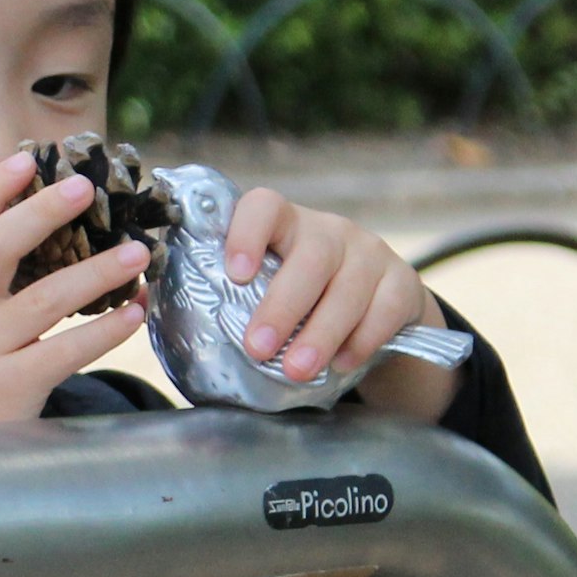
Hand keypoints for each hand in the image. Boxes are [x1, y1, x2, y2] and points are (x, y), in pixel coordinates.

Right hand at [0, 151, 153, 429]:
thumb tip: (53, 241)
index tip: (26, 159)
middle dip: (41, 212)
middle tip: (86, 187)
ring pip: (42, 298)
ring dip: (95, 272)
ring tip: (137, 254)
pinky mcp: (8, 389)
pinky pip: (65, 351)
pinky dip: (105, 330)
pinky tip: (133, 314)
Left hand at [219, 187, 461, 420]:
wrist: (376, 309)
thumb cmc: (303, 302)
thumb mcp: (270, 289)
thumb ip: (234, 299)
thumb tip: (174, 323)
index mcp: (286, 225)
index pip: (265, 207)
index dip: (247, 234)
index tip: (235, 274)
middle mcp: (330, 231)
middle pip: (311, 257)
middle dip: (282, 305)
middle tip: (258, 347)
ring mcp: (370, 253)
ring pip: (348, 287)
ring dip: (321, 333)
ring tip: (297, 370)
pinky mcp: (402, 282)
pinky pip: (384, 309)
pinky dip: (362, 340)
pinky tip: (342, 364)